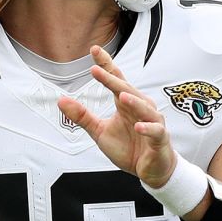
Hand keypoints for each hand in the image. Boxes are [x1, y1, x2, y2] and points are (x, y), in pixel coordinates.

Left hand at [57, 46, 175, 187]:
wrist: (151, 170)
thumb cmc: (130, 148)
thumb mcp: (100, 132)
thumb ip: (83, 116)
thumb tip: (61, 100)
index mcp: (125, 103)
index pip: (115, 79)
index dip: (106, 64)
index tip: (94, 50)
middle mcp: (140, 108)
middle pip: (126, 89)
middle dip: (113, 79)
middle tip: (97, 69)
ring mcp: (152, 122)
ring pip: (144, 108)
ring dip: (133, 101)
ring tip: (121, 96)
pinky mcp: (160, 138)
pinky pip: (155, 131)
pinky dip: (147, 128)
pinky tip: (138, 126)